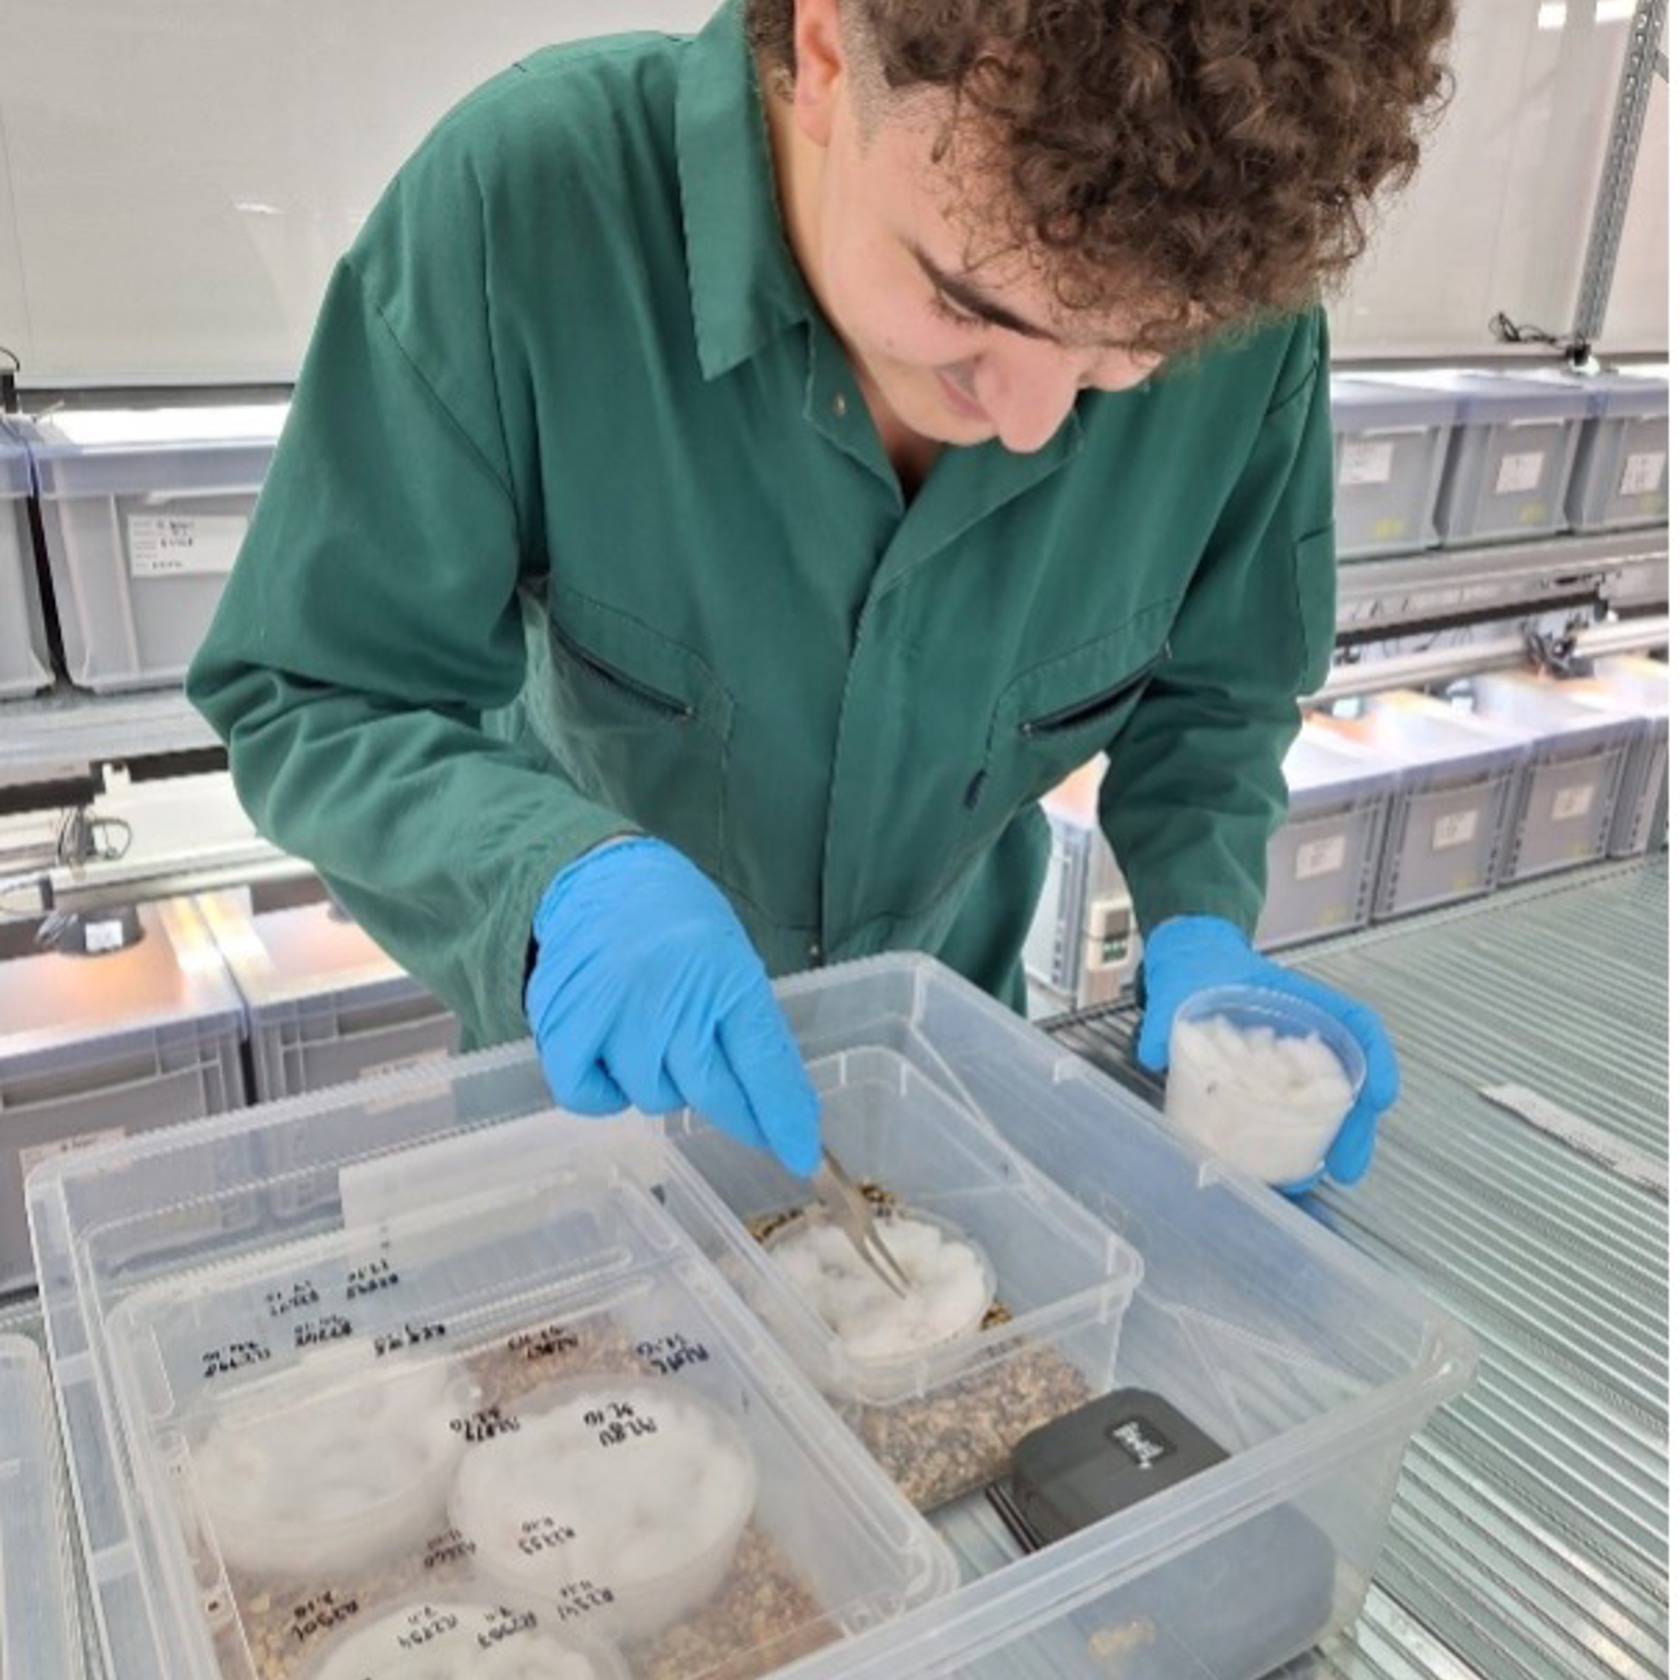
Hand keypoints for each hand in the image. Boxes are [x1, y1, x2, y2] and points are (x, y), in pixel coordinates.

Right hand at [525, 837, 820, 1176]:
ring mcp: (614, 1011)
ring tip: (659, 1039)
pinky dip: (605, 1093)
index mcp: (723, 971)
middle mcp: (670, 994)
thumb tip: (780, 1102)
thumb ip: (748, 1022)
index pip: (762, 1061)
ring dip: (665, 1085)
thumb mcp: (729, 954)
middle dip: (737, 1114)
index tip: (800, 1152)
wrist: (596, 875)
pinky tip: (614, 1062)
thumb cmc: (674, 919)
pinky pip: (590, 1095)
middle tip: (745, 1117)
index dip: (783, 1114)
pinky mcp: (564, 1025)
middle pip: (711, 1090)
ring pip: (653, 1096)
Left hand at [1137, 916, 1398, 1190]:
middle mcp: (1305, 1032)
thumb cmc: (1197, 966)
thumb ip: (1165, 1014)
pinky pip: (1297, 1109)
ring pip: (1330, 1100)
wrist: (1187, 964)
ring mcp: (1290, 1058)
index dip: (1378, 1060)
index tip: (1380, 1096)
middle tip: (1347, 1166)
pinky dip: (1301, 1137)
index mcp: (1299, 999)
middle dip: (1357, 1124)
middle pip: (1350, 1076)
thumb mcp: (1182, 980)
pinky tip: (1292, 1164)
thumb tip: (1151, 1051)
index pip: (1357, 1023)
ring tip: (1327, 1175)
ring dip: (1335, 1138)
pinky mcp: (1268, 1079)